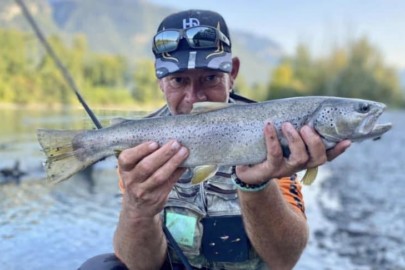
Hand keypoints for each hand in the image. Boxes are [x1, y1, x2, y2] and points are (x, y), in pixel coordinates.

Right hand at [117, 140, 188, 218]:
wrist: (137, 208)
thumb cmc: (138, 180)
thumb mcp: (134, 169)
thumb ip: (144, 156)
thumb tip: (167, 140)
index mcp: (124, 169)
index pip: (127, 159)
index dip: (140, 150)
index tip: (154, 142)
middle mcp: (131, 181)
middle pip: (146, 166)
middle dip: (163, 154)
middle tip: (175, 143)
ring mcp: (143, 191)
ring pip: (159, 176)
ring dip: (173, 162)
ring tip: (183, 152)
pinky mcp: (156, 198)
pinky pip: (169, 183)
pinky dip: (178, 172)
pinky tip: (185, 164)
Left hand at [236, 122, 350, 183]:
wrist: (244, 168)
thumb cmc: (266, 148)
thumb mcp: (281, 137)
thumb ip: (293, 125)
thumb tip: (300, 105)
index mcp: (305, 157)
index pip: (326, 155)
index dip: (338, 150)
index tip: (348, 140)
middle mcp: (298, 165)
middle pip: (317, 158)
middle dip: (315, 141)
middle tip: (306, 127)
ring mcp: (285, 169)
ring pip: (300, 158)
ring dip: (296, 140)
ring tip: (287, 125)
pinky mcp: (269, 170)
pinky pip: (274, 155)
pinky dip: (272, 139)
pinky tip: (269, 126)